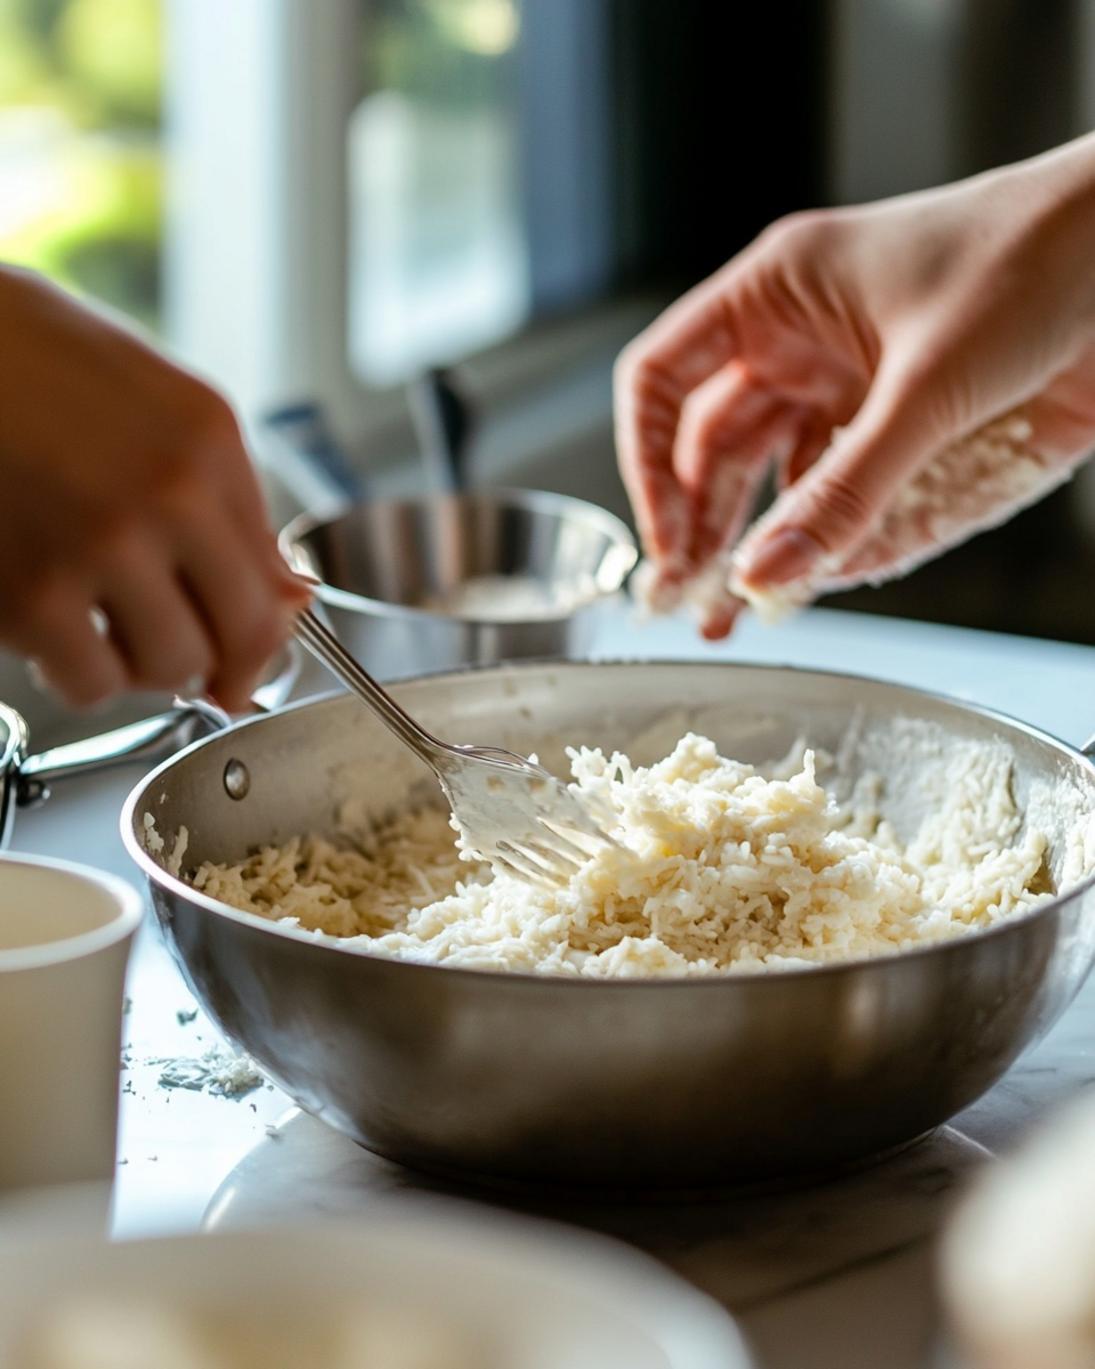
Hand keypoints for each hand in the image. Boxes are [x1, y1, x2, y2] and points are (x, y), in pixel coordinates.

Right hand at [0, 268, 309, 709]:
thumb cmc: (39, 365)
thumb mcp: (164, 407)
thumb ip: (232, 504)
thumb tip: (291, 597)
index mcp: (208, 446)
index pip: (275, 586)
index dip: (263, 638)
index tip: (243, 655)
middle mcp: (168, 496)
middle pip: (241, 638)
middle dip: (218, 660)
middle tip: (178, 645)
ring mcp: (100, 547)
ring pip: (171, 670)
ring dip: (145, 665)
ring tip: (109, 624)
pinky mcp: (30, 593)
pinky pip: (91, 684)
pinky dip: (81, 674)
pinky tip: (60, 631)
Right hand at [615, 133, 1094, 635]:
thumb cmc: (1037, 257)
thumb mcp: (926, 385)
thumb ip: (844, 492)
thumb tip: (765, 577)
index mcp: (777, 296)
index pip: (663, 381)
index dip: (647, 465)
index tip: (666, 544)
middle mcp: (801, 342)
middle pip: (713, 446)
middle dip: (700, 527)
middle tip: (689, 604)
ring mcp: (850, 385)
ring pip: (775, 477)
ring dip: (757, 545)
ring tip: (734, 617)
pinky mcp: (902, 426)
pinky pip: (844, 494)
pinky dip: (828, 540)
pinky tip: (809, 586)